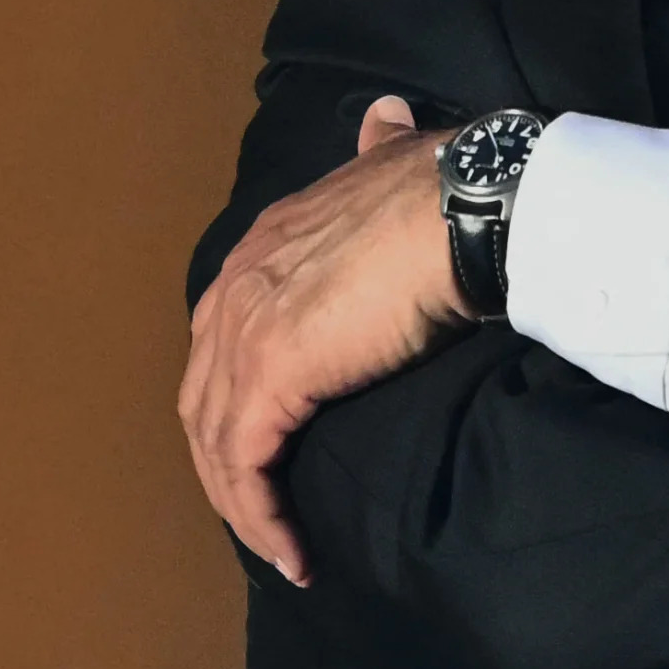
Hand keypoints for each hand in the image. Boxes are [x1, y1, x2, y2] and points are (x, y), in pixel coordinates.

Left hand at [176, 95, 466, 582]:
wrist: (464, 209)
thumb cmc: (444, 191)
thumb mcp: (396, 159)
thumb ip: (378, 147)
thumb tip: (385, 116)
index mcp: (262, 245)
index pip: (223, 338)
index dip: (238, 398)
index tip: (272, 447)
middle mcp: (236, 285)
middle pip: (203, 398)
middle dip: (228, 464)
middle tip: (268, 514)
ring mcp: (245, 332)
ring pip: (215, 442)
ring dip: (243, 505)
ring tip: (282, 550)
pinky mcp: (270, 377)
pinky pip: (246, 465)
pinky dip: (260, 516)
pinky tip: (291, 552)